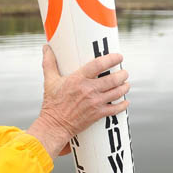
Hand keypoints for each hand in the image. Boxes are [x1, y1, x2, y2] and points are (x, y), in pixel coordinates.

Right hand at [28, 44, 129, 159]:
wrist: (54, 125)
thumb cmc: (52, 103)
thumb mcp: (49, 81)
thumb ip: (49, 62)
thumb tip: (46, 47)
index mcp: (78, 79)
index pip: (99, 65)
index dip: (112, 59)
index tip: (118, 57)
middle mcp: (88, 90)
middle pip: (113, 79)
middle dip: (122, 74)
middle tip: (124, 72)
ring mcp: (94, 103)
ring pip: (117, 92)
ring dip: (124, 87)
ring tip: (126, 84)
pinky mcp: (97, 114)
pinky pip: (115, 109)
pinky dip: (123, 105)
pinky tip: (125, 102)